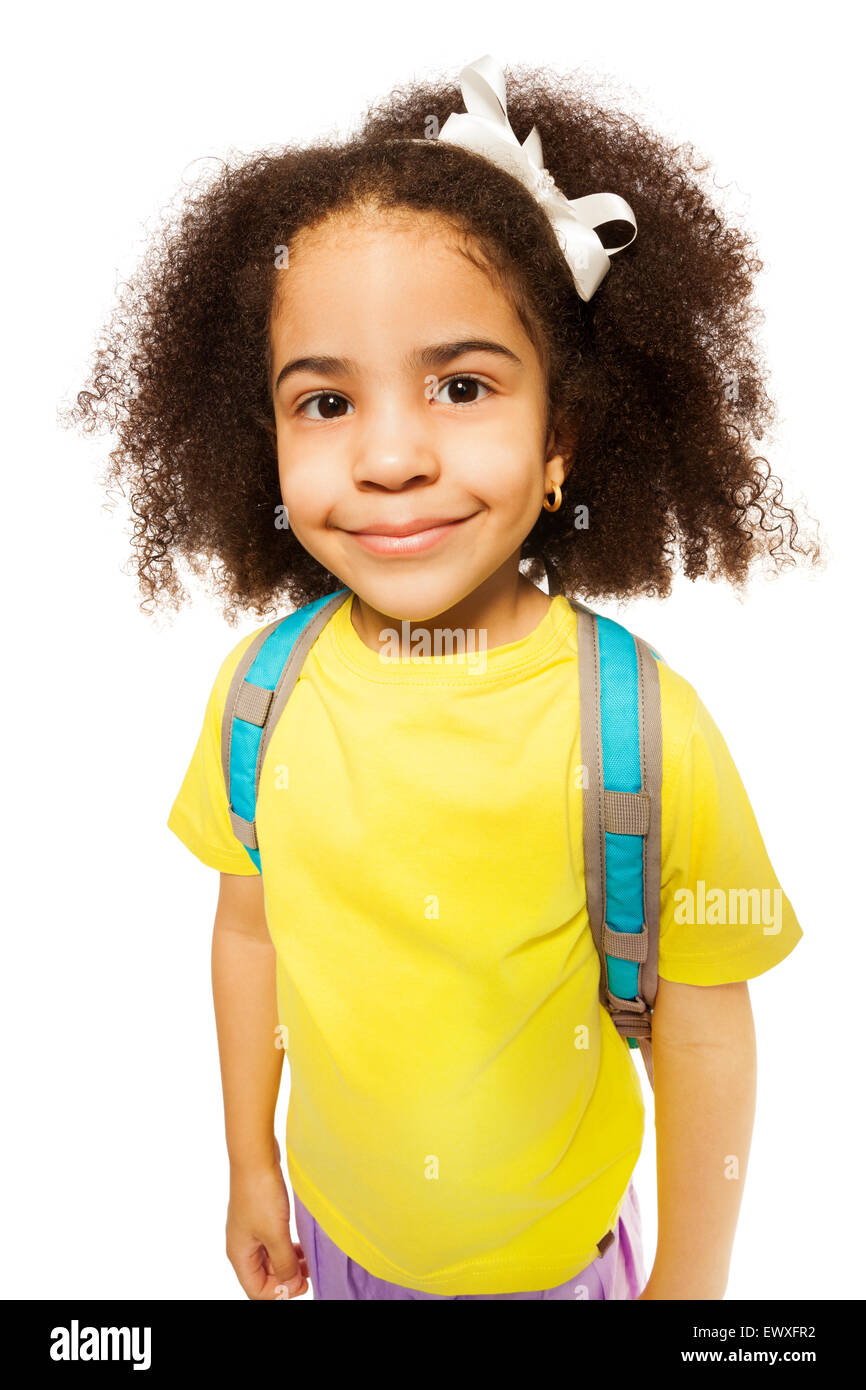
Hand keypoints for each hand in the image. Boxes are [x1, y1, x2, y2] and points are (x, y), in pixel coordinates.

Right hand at [226, 1141, 308, 1299]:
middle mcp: (242, 1246)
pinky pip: (274, 1242)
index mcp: (240, 1254)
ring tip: (310, 1259)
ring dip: (289, 1263)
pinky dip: (288, 1247)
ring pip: (270, 1259)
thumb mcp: (276, 1234)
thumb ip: (284, 1264)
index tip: (303, 1284)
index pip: (256, 1289)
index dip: (279, 1292)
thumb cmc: (261, 1195)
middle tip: (311, 1271)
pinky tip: (303, 1245)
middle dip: (286, 1277)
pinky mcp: (260, 1218)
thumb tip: (291, 1287)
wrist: (256, 1157)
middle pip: (263, 1275)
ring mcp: (251, 1231)